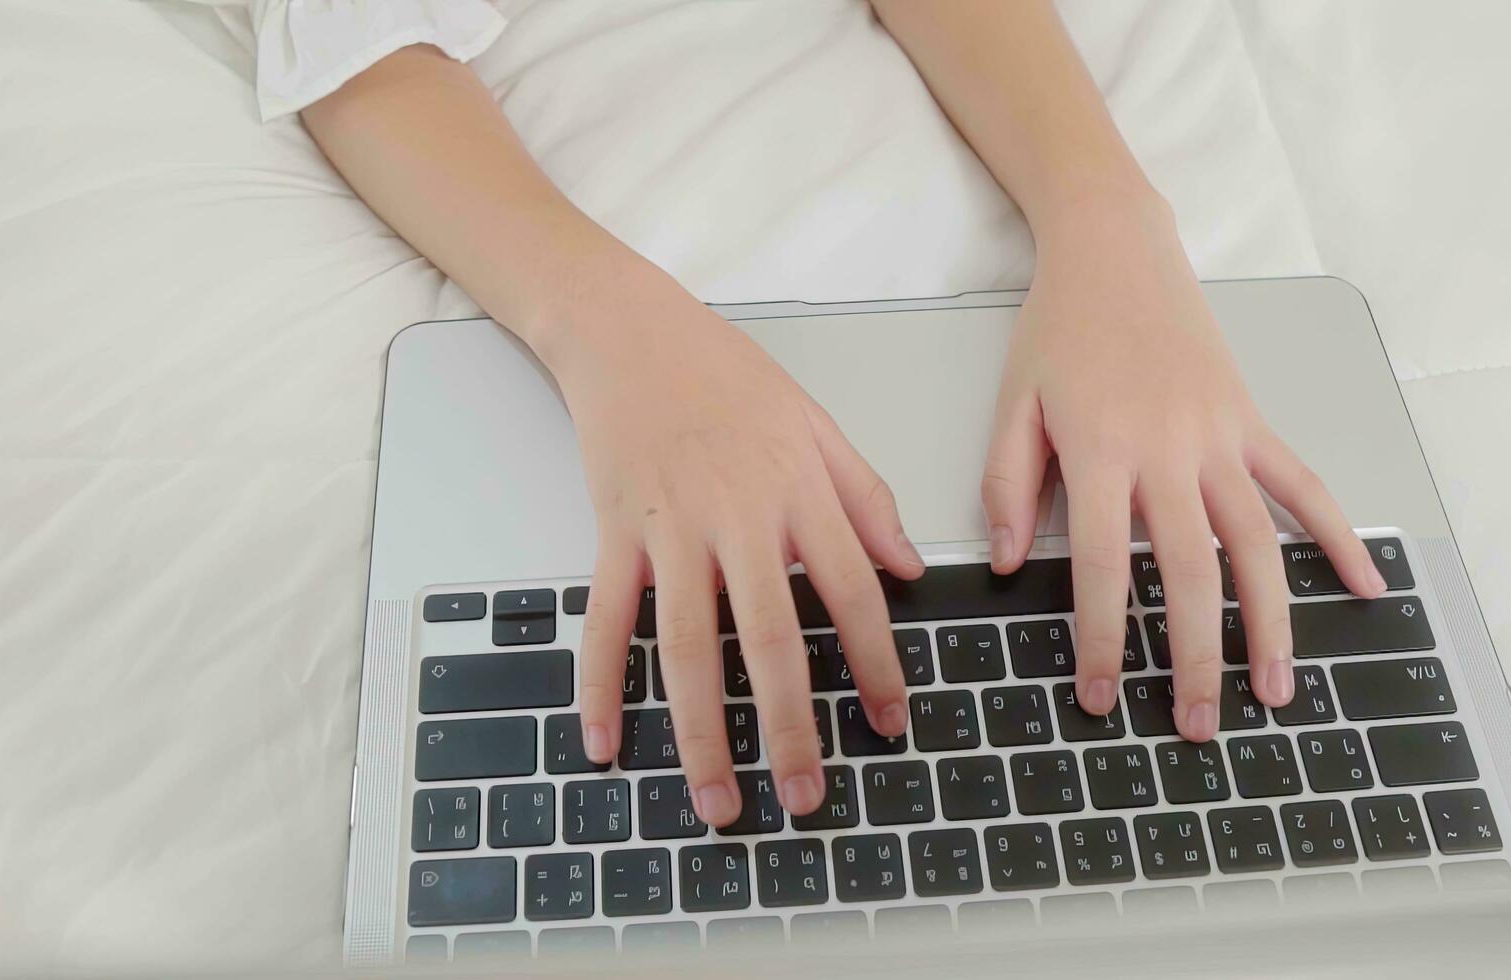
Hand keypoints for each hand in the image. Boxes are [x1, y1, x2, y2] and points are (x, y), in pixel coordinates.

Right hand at [556, 276, 924, 825]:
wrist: (628, 330)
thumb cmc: (724, 373)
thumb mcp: (814, 423)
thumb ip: (864, 498)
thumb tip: (910, 568)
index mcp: (797, 491)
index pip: (851, 592)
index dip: (875, 663)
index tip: (890, 721)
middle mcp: (737, 517)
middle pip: (770, 638)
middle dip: (791, 727)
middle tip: (806, 797)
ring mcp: (669, 529)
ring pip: (687, 646)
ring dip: (703, 732)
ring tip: (718, 800)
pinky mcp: (614, 533)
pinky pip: (606, 620)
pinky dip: (600, 684)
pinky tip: (605, 742)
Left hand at [981, 200, 1386, 741]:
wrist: (1114, 250)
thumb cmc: (1056, 331)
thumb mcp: (1011, 404)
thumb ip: (1008, 485)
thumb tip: (1010, 565)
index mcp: (1101, 453)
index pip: (1107, 568)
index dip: (1105, 639)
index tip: (1102, 696)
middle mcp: (1169, 451)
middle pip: (1192, 572)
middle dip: (1195, 657)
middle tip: (1196, 726)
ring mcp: (1220, 436)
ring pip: (1257, 544)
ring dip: (1272, 623)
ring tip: (1276, 692)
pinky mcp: (1253, 420)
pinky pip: (1304, 484)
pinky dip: (1337, 535)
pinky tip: (1365, 587)